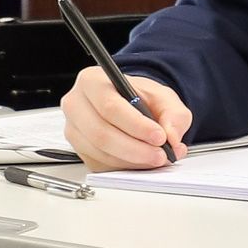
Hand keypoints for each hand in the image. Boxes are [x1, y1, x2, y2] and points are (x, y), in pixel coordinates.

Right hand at [59, 67, 190, 171]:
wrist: (133, 104)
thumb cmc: (141, 97)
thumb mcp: (164, 97)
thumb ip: (174, 114)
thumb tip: (171, 136)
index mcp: (92, 81)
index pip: (110, 107)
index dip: (136, 125)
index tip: (159, 136)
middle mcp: (76, 105)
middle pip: (101, 133)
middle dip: (135, 148)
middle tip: (160, 154)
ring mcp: (74, 129)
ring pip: (100, 152)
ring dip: (132, 160)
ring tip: (156, 158)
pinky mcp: (79, 149)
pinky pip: (99, 164)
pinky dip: (124, 166)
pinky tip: (142, 161)